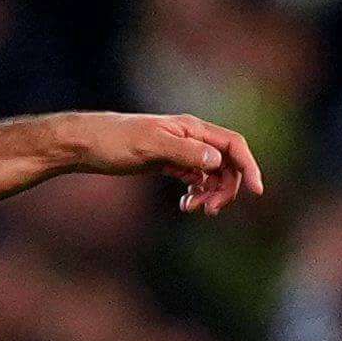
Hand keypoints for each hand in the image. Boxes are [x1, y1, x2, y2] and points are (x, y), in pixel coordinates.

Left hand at [75, 112, 265, 213]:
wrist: (84, 144)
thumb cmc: (113, 141)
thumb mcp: (149, 145)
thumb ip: (185, 152)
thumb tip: (217, 162)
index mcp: (190, 129)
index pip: (233, 145)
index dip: (249, 167)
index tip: (257, 192)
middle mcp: (190, 138)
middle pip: (227, 163)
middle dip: (226, 188)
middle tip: (210, 210)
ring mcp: (180, 151)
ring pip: (212, 174)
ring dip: (211, 194)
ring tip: (193, 209)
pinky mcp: (168, 162)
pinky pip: (196, 179)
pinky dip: (197, 193)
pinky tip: (186, 205)